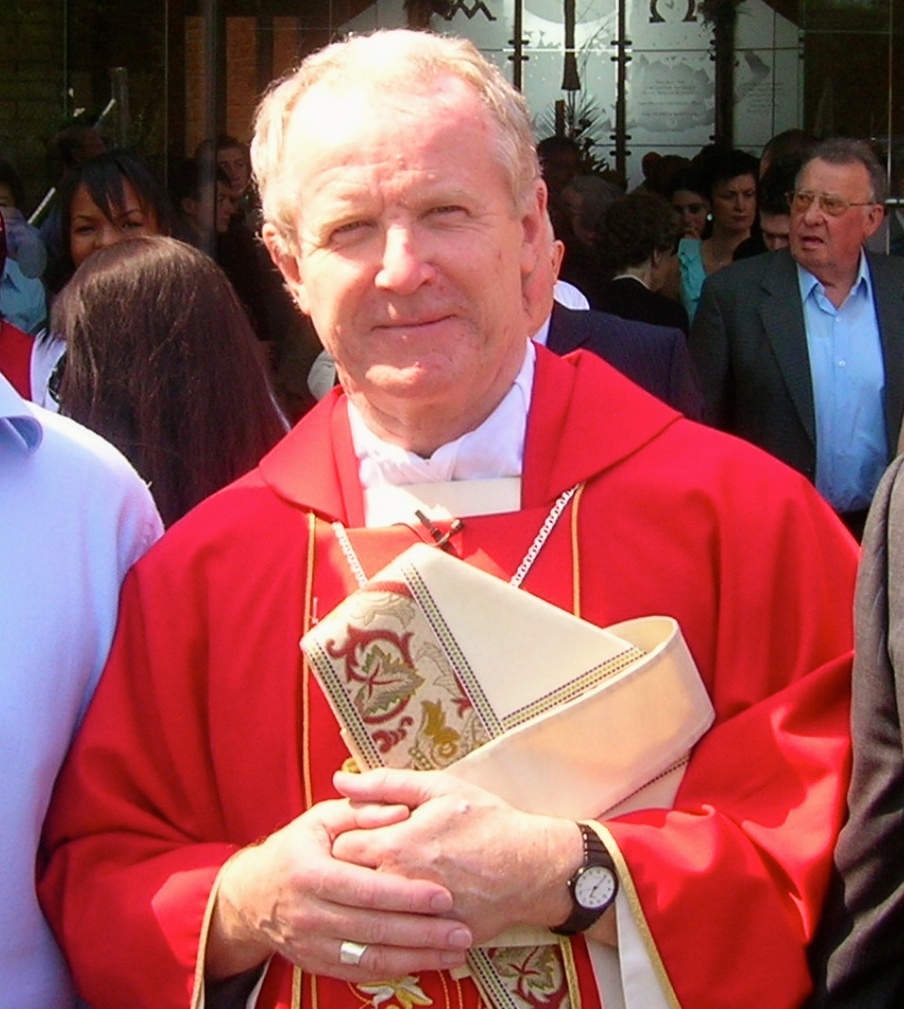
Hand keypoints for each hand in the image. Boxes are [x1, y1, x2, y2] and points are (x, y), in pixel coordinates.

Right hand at [206, 797, 471, 982]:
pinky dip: (397, 970)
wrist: (253, 895)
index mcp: (310, 873)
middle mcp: (309, 914)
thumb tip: (402, 812)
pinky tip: (427, 962)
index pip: (365, 889)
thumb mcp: (322, 818)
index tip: (444, 896)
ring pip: (370, 958)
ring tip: (455, 952)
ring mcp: (312, 944)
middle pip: (373, 929)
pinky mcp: (317, 964)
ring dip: (417, 958)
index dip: (405, 895)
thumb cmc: (298, 847)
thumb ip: (362, 811)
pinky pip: (361, 973)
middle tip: (462, 932)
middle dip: (421, 934)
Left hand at [332, 768, 581, 943]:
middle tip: (371, 856)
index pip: (340, 848)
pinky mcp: (431, 938)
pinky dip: (395, 921)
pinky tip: (406, 905)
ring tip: (388, 880)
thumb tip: (341, 781)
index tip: (361, 832)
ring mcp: (414, 917)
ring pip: (368, 913)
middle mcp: (400, 886)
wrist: (531, 866)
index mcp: (396, 846)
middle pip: (348, 884)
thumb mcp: (439, 788)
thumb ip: (386, 784)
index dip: (346, 837)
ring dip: (370, 898)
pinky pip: (396, 935)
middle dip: (352, 869)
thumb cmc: (485, 820)